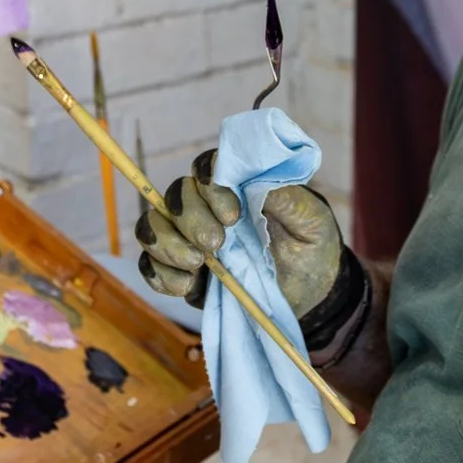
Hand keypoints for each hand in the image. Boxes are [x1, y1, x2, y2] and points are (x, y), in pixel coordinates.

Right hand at [136, 149, 346, 316]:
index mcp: (236, 185)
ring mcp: (189, 240)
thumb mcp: (312, 220)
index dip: (210, 186)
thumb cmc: (311, 247)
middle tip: (216, 244)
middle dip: (190, 219)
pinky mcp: (182, 273)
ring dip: (167, 244)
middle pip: (174, 197)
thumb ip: (288, 197)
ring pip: (152, 228)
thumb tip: (255, 181)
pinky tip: (187, 286)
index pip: (205, 168)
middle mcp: (206, 207)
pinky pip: (150, 267)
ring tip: (198, 265)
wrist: (311, 294)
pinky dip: (160, 275)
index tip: (233, 215)